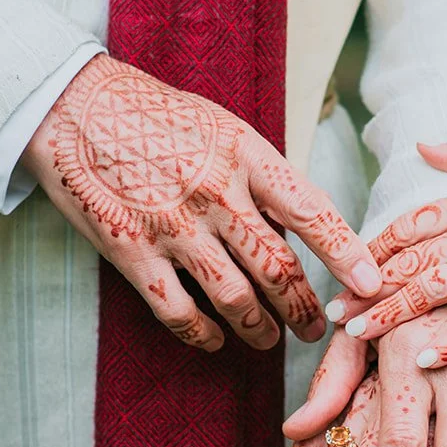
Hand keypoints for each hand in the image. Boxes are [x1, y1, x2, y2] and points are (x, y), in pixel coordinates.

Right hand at [24, 54, 382, 350]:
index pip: (310, 210)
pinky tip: (214, 339)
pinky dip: (202, 334)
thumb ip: (261, 176)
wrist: (75, 107)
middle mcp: (214, 192)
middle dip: (305, 308)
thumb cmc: (159, 116)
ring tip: (271, 339)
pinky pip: (178, 311)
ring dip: (260, 328)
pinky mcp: (132, 251)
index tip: (371, 282)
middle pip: (277, 267)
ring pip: (235, 297)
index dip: (346, 252)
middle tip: (319, 328)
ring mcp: (172, 225)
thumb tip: (303, 227)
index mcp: (245, 154)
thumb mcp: (223, 128)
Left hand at [328, 140, 446, 367]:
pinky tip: (425, 356)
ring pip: (432, 288)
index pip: (405, 225)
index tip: (342, 267)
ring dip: (392, 312)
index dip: (369, 248)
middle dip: (365, 286)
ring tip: (358, 335)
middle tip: (332, 312)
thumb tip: (420, 145)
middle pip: (407, 260)